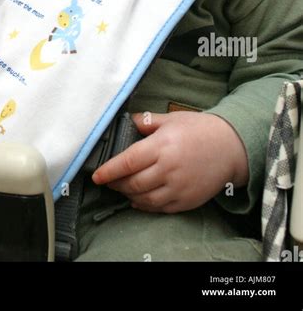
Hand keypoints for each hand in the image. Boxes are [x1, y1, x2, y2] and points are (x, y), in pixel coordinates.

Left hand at [92, 111, 248, 212]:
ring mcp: (177, 187)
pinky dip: (145, 205)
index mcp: (162, 146)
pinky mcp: (186, 200)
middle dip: (116, 184)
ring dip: (128, 195)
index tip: (96, 176)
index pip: (128, 162)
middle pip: (133, 183)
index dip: (109, 171)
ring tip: (123, 188)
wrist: (230, 146)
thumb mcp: (172, 119)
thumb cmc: (200, 130)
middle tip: (109, 181)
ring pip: (143, 198)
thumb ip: (147, 122)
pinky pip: (159, 208)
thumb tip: (128, 122)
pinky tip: (139, 199)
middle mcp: (168, 169)